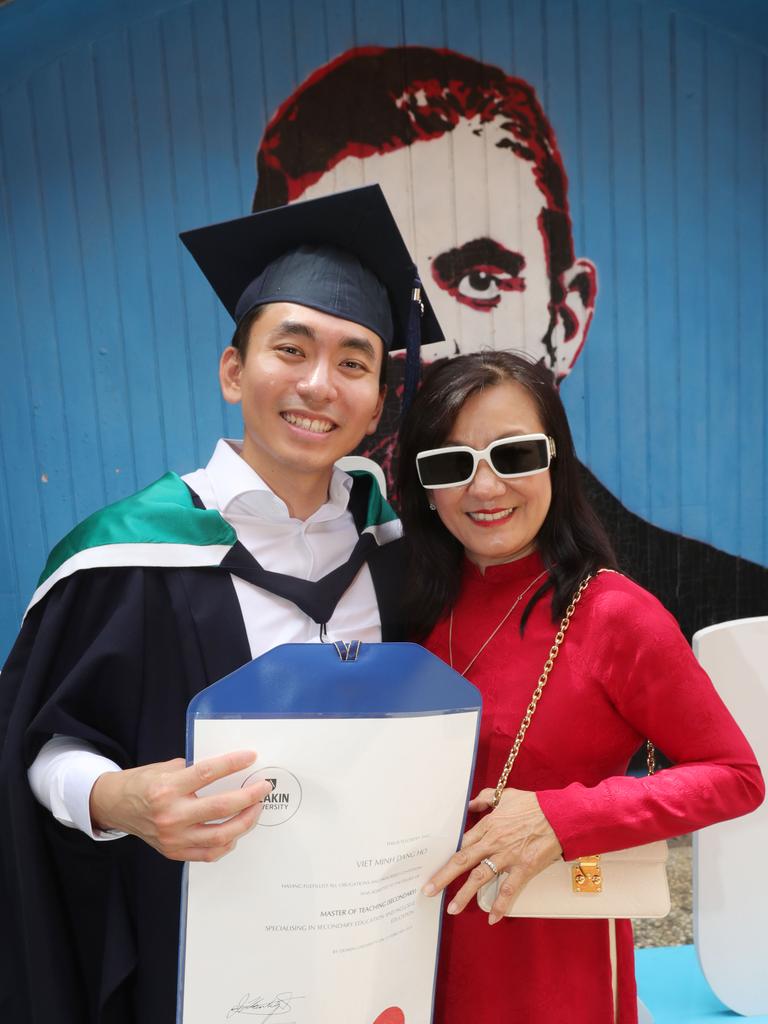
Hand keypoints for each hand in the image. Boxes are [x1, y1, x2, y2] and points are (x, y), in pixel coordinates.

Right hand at [89, 750, 271, 861]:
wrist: (116, 806)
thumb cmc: (143, 783)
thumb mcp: (166, 768)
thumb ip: (194, 771)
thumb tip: (228, 769)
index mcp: (167, 788)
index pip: (207, 773)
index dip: (232, 764)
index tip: (251, 757)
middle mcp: (171, 815)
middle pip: (220, 808)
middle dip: (248, 797)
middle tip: (263, 787)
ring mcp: (173, 838)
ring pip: (220, 836)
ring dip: (245, 822)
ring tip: (255, 808)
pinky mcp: (174, 852)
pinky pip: (209, 854)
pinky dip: (228, 843)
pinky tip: (236, 830)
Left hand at [422, 787, 561, 923]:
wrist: (560, 815)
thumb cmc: (534, 804)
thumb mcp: (506, 795)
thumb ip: (485, 798)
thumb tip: (470, 804)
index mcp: (488, 825)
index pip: (462, 842)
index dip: (448, 855)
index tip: (435, 865)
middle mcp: (493, 842)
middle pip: (463, 860)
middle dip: (444, 876)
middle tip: (429, 890)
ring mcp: (507, 856)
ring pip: (480, 878)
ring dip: (464, 894)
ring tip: (452, 908)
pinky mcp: (523, 868)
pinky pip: (508, 890)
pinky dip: (500, 905)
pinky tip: (492, 918)